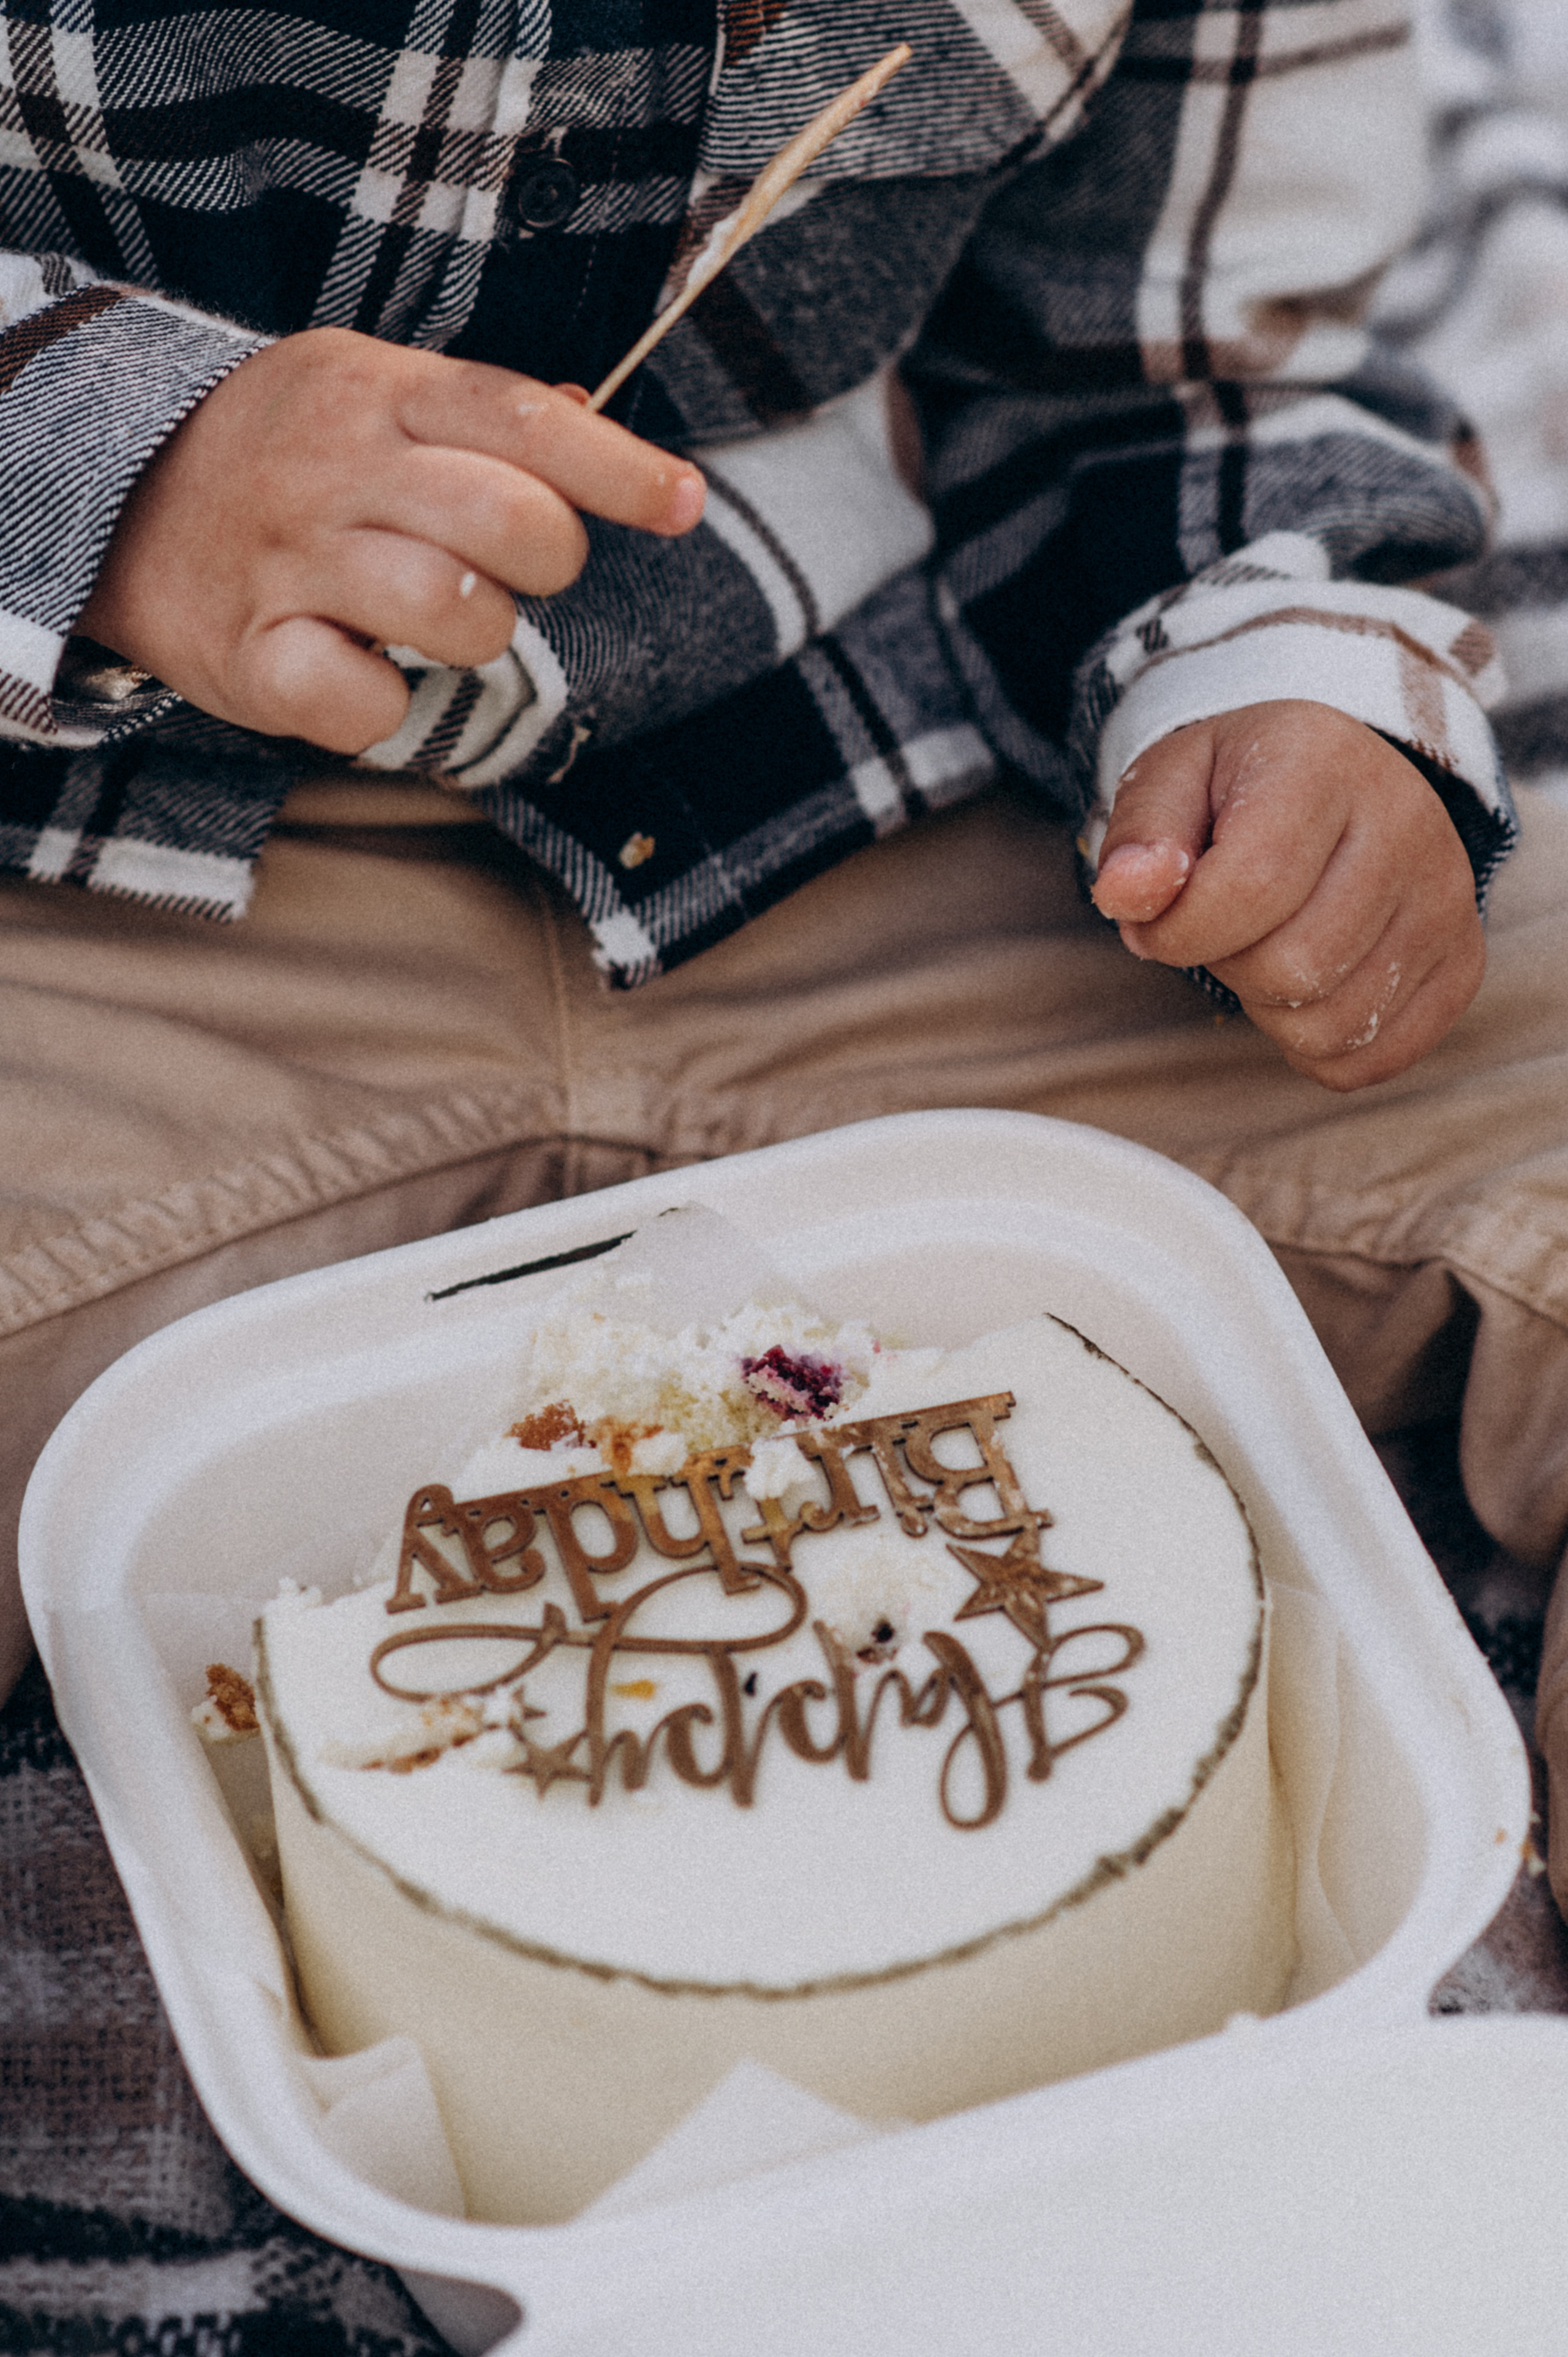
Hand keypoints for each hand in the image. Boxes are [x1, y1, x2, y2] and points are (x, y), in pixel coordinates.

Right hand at [78, 329, 705, 755]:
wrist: (113, 506)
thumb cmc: (282, 461)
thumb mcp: (368, 395)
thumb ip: (483, 413)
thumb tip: (595, 413)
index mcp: (375, 394)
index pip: (523, 419)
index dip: (618, 467)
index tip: (682, 503)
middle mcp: (334, 470)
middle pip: (508, 521)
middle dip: (549, 559)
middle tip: (515, 569)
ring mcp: (289, 565)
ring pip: (455, 612)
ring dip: (477, 634)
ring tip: (432, 617)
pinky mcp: (252, 658)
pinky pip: (367, 705)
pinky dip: (385, 706)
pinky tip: (359, 670)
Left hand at [1090, 700, 1485, 1089]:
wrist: (1334, 783)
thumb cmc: (1238, 790)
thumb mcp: (1171, 784)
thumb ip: (1140, 838)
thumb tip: (1126, 893)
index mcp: (1324, 763)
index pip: (1251, 888)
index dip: (1180, 931)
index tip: (1160, 918)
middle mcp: (1407, 826)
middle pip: (1294, 968)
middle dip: (1230, 965)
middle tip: (1226, 927)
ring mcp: (1447, 900)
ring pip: (1333, 1025)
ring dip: (1271, 1009)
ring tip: (1267, 947)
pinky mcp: (1462, 962)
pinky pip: (1374, 1059)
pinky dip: (1317, 1045)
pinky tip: (1305, 986)